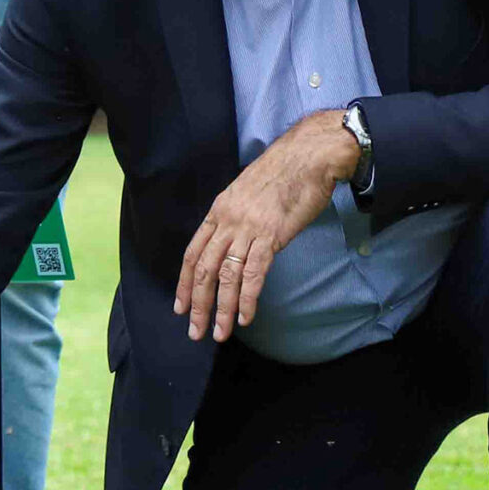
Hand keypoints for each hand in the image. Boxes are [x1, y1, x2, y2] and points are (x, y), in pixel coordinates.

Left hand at [176, 110, 359, 341]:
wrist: (307, 157)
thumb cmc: (282, 174)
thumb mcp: (247, 194)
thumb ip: (236, 218)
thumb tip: (232, 242)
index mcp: (219, 211)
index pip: (192, 253)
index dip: (184, 283)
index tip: (180, 307)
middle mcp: (227, 221)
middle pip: (203, 270)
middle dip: (197, 305)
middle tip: (195, 331)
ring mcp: (248, 228)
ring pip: (226, 277)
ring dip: (222, 309)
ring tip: (220, 333)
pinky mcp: (271, 235)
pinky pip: (254, 274)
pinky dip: (248, 299)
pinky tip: (246, 317)